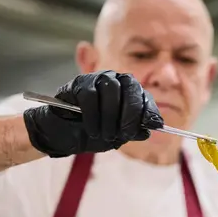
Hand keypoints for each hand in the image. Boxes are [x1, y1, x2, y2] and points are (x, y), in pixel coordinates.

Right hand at [23, 70, 163, 157]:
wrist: (63, 135)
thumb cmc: (93, 133)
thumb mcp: (117, 136)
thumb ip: (133, 131)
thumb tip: (149, 129)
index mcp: (128, 93)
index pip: (144, 96)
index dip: (150, 110)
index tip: (154, 125)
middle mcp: (115, 81)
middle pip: (130, 87)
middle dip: (131, 112)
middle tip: (126, 133)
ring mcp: (97, 79)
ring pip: (111, 90)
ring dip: (110, 117)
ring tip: (106, 135)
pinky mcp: (78, 83)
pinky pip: (90, 95)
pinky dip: (93, 115)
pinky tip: (92, 130)